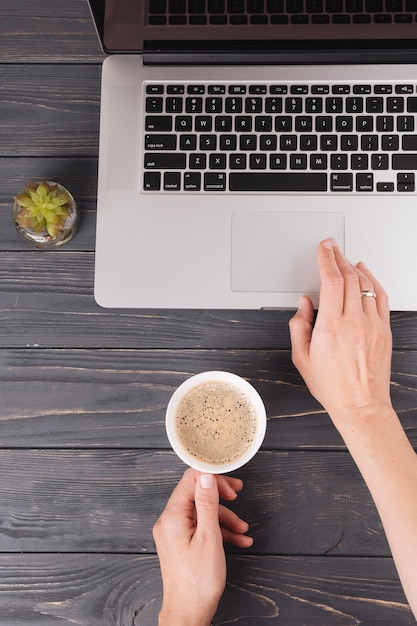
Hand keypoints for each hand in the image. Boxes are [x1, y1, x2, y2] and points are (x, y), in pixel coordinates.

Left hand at [153, 468, 252, 625]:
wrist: (188, 613)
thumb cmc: (198, 581)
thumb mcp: (209, 537)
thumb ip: (208, 504)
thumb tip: (207, 477)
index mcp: (173, 515)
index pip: (190, 480)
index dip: (213, 479)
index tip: (231, 486)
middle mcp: (169, 520)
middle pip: (196, 494)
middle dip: (221, 497)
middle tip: (238, 495)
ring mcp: (174, 532)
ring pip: (201, 512)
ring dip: (224, 517)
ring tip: (243, 530)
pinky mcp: (180, 543)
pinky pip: (200, 527)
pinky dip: (218, 531)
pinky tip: (238, 540)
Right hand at [289, 238, 392, 427]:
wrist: (361, 405)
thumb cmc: (332, 386)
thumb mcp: (302, 358)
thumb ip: (298, 326)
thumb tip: (304, 304)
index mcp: (330, 328)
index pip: (330, 281)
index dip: (326, 259)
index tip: (323, 249)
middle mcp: (353, 322)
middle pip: (348, 277)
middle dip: (338, 257)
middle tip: (331, 248)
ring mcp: (372, 325)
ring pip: (365, 284)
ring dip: (353, 267)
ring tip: (344, 259)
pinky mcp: (384, 330)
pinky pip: (379, 296)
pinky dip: (372, 280)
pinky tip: (365, 274)